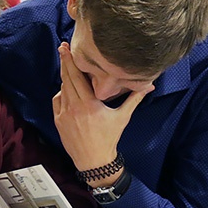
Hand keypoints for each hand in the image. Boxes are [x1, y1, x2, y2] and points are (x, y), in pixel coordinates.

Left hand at [52, 43, 151, 185]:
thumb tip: (149, 85)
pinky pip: (57, 101)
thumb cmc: (109, 138)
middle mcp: (74, 107)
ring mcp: (64, 114)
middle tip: (62, 48)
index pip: (77, 77)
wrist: (94, 160)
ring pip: (62, 89)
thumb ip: (134, 98)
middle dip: (65, 62)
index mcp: (89, 104)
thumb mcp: (122, 117)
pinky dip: (62, 93)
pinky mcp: (59, 121)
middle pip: (67, 79)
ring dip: (65, 78)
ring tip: (68, 66)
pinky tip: (68, 89)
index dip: (71, 61)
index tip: (66, 48)